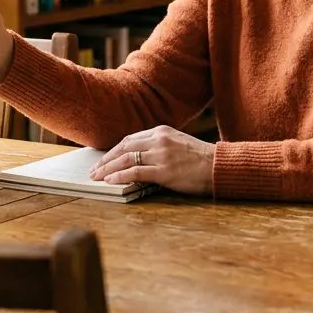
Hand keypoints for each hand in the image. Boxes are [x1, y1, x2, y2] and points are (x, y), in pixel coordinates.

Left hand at [88, 126, 215, 195]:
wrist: (218, 166)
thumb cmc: (200, 158)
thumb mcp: (178, 143)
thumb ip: (159, 145)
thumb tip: (139, 156)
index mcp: (161, 131)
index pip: (130, 139)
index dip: (114, 150)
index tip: (104, 159)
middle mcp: (159, 140)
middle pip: (124, 147)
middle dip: (106, 159)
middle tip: (94, 169)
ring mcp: (161, 155)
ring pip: (126, 159)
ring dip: (108, 169)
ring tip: (97, 177)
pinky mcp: (164, 171)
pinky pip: (135, 172)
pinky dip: (120, 176)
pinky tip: (110, 181)